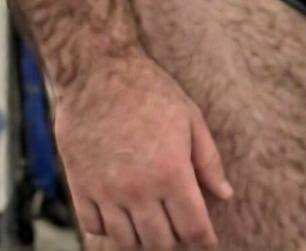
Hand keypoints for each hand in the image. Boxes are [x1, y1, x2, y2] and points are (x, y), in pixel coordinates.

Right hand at [53, 51, 232, 248]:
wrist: (98, 70)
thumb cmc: (149, 89)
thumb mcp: (190, 117)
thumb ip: (208, 161)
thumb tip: (225, 195)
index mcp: (171, 172)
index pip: (193, 229)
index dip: (203, 239)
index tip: (206, 239)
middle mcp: (138, 189)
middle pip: (161, 242)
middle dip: (175, 239)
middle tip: (178, 225)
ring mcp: (106, 191)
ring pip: (127, 242)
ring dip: (143, 237)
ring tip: (151, 221)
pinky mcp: (80, 187)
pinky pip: (95, 228)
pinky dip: (109, 228)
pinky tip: (120, 211)